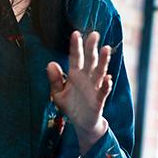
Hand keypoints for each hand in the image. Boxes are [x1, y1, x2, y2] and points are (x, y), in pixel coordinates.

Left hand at [47, 31, 112, 151]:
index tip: (76, 33)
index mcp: (75, 75)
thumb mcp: (58, 94)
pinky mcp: (99, 99)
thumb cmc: (71, 106)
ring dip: (103, 61)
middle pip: (90, 60)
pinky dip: (106, 85)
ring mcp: (94, 87)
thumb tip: (50, 64)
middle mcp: (86, 78)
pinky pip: (103, 91)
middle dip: (92, 48)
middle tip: (94, 34)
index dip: (76, 46)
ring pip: (99, 71)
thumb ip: (55, 80)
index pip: (76, 58)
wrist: (82, 123)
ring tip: (106, 49)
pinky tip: (108, 78)